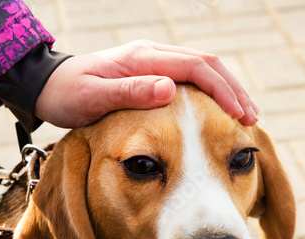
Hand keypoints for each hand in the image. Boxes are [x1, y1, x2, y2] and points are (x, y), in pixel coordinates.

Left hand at [35, 40, 257, 127]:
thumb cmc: (70, 95)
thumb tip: (170, 89)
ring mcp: (156, 63)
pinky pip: (193, 79)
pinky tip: (223, 110)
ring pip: (204, 70)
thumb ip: (130, 91)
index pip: (194, 67)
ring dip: (228, 91)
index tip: (237, 114)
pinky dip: (213, 93)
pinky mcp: (156, 73)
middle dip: (233, 90)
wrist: (52, 86)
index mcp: (143, 57)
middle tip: (252, 117)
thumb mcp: (93, 97)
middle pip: (207, 64)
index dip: (220, 90)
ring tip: (247, 114)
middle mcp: (154, 55)